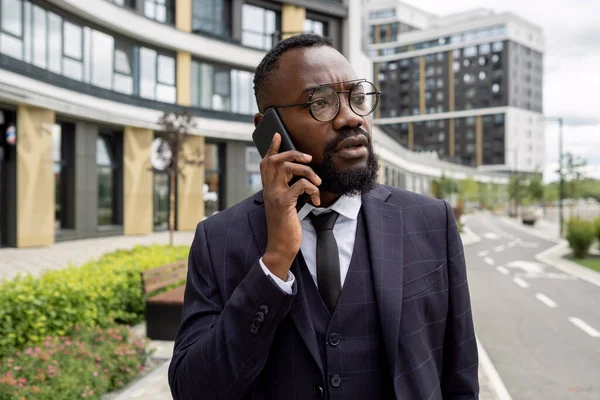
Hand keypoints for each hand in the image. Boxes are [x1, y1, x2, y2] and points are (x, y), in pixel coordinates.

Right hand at [260, 133, 321, 279]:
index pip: (266, 163)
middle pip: (276, 159)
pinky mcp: (284, 203)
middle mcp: (269, 189)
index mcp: (269, 189)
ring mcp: (275, 195)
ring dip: (307, 171)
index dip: (272, 148)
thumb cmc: (285, 226)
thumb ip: (288, 191)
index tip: (278, 135)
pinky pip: (299, 185)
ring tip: (317, 182)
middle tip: (308, 158)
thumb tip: (301, 178)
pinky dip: (311, 188)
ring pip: (287, 167)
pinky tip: (316, 199)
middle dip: (293, 153)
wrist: (281, 247)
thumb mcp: (285, 205)